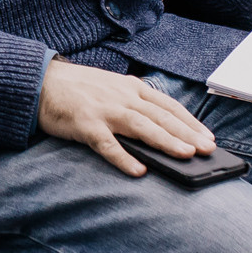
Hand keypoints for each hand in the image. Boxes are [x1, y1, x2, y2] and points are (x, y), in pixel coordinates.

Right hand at [37, 59, 214, 176]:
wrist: (42, 81)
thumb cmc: (80, 89)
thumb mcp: (113, 89)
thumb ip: (135, 105)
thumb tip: (162, 130)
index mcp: (132, 88)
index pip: (169, 106)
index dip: (191, 122)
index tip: (209, 137)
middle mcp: (122, 97)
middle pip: (161, 117)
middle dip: (188, 133)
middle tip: (208, 150)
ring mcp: (105, 110)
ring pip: (142, 127)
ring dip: (166, 141)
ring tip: (185, 155)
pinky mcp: (85, 124)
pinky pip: (107, 144)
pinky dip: (124, 157)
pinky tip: (139, 170)